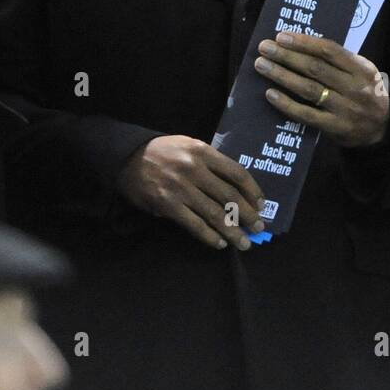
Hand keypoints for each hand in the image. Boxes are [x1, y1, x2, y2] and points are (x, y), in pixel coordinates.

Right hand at [118, 136, 266, 250]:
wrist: (128, 158)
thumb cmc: (164, 152)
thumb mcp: (189, 146)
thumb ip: (211, 163)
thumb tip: (236, 188)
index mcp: (203, 151)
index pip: (237, 173)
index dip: (253, 191)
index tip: (262, 205)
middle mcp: (194, 169)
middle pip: (230, 196)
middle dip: (248, 215)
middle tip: (259, 228)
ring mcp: (180, 188)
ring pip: (215, 214)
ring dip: (233, 231)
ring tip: (243, 243)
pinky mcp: (168, 205)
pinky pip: (194, 224)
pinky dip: (209, 236)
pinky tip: (219, 243)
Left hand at [254, 32, 389, 147]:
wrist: (383, 128)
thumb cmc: (366, 93)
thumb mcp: (363, 72)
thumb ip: (339, 60)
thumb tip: (301, 44)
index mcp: (362, 69)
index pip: (329, 50)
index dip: (304, 42)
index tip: (282, 36)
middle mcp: (354, 88)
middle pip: (315, 68)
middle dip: (287, 56)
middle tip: (265, 48)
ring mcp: (345, 110)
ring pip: (308, 89)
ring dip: (281, 75)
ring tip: (262, 65)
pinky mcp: (334, 128)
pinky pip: (306, 115)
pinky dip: (286, 104)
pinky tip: (270, 94)